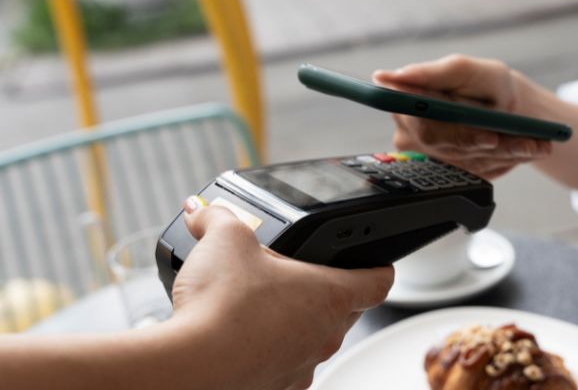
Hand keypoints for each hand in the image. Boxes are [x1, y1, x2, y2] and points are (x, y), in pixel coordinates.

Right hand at [172, 196, 394, 389]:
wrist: (193, 365)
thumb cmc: (223, 306)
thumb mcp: (225, 239)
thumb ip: (219, 217)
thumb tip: (204, 210)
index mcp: (331, 295)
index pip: (379, 281)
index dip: (381, 266)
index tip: (375, 260)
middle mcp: (325, 335)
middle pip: (346, 309)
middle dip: (327, 290)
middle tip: (300, 273)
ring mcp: (303, 365)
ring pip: (314, 338)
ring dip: (298, 321)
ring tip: (264, 303)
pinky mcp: (276, 386)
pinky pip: (286, 362)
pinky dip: (273, 348)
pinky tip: (244, 334)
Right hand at [373, 54, 552, 179]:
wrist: (503, 102)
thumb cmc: (482, 82)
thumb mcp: (463, 69)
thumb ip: (430, 73)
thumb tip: (388, 77)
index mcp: (406, 104)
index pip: (425, 129)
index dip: (458, 136)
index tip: (490, 139)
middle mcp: (413, 134)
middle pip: (452, 151)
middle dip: (493, 147)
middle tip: (529, 143)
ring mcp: (432, 156)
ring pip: (471, 163)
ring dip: (507, 154)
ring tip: (538, 145)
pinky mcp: (453, 170)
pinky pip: (480, 172)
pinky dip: (508, 160)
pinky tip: (528, 149)